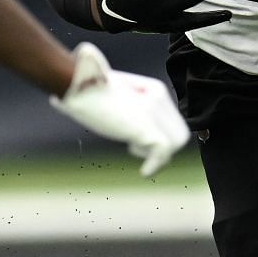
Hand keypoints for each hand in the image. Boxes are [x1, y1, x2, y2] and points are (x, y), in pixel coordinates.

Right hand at [50, 42, 191, 176]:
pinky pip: (164, 152)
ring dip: (160, 155)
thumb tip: (126, 127)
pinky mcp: (147, 127)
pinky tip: (144, 172)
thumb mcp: (113, 97)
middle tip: (137, 150)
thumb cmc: (87, 88)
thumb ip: (128, 109)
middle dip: (163, 146)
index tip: (136, 143)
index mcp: (154, 89)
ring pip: (176, 143)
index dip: (160, 135)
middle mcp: (159, 99)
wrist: (78, 84)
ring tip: (135, 152)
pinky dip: (154, 165)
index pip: (172, 121)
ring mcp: (154, 113)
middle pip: (178, 132)